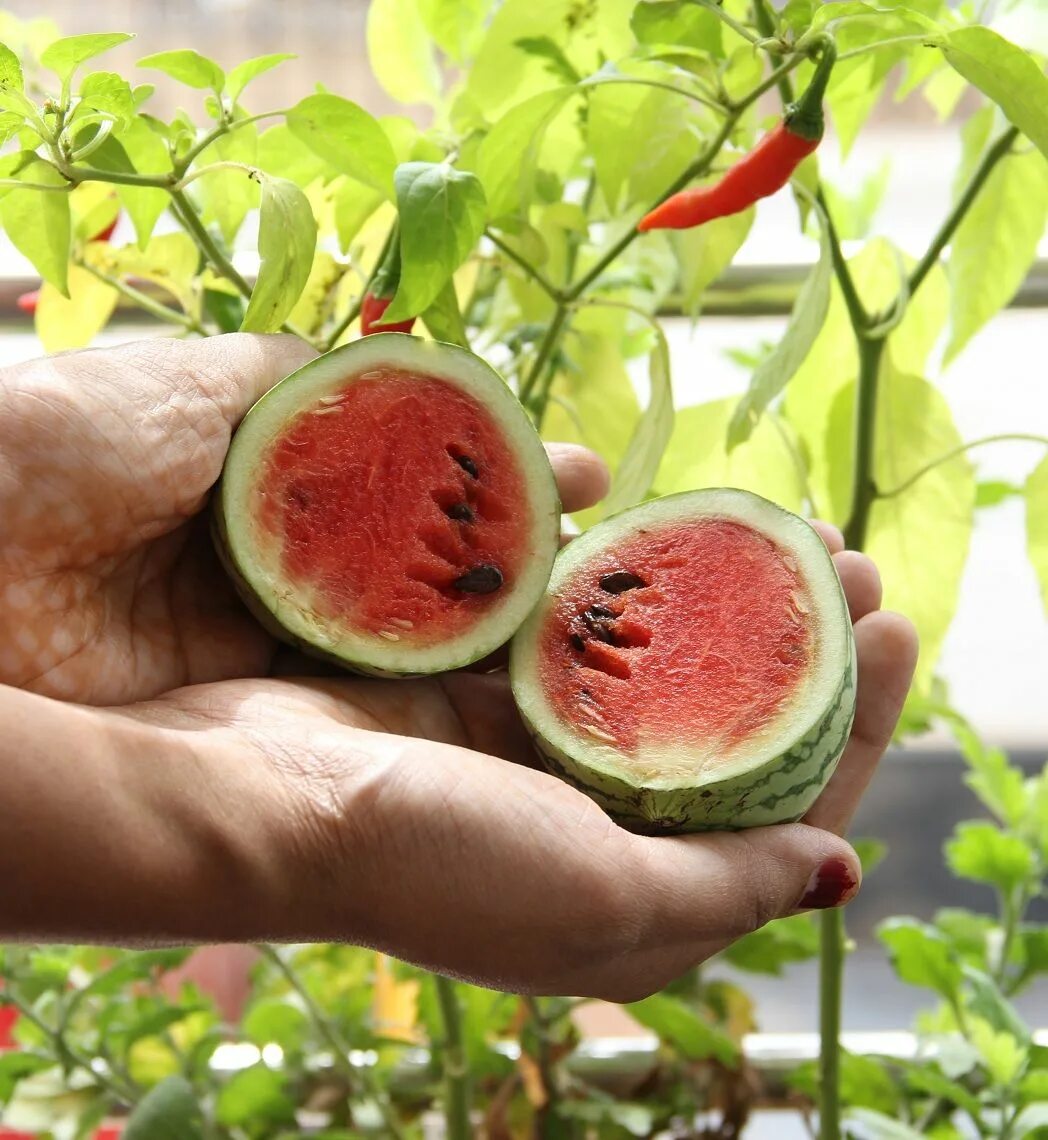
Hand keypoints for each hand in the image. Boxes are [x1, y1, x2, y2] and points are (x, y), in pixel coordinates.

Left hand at [0, 335, 602, 704]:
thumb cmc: (75, 441)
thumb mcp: (200, 382)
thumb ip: (302, 381)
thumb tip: (398, 369)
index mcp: (267, 489)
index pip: (410, 487)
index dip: (495, 479)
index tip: (582, 475)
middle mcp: (275, 571)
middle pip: (418, 571)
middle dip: (516, 563)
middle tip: (614, 562)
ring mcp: (261, 649)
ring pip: (400, 645)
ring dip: (491, 637)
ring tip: (595, 627)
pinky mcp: (241, 721)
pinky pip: (355, 707)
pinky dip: (434, 703)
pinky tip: (515, 696)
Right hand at [98, 535, 914, 998]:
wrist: (253, 805)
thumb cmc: (433, 864)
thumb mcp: (603, 901)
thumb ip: (725, 886)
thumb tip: (840, 869)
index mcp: (636, 892)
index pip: (781, 813)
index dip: (850, 726)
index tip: (897, 630)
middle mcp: (592, 825)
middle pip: (726, 732)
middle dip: (796, 651)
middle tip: (847, 563)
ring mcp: (531, 753)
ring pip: (653, 672)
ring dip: (716, 606)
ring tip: (771, 529)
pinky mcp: (476, 692)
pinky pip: (570, 636)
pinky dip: (618, 593)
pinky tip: (657, 537)